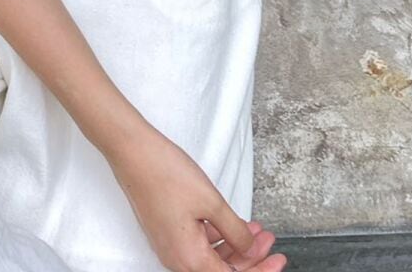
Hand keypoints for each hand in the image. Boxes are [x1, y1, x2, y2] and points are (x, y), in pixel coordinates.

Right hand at [107, 124, 285, 271]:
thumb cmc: (166, 174)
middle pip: (221, 271)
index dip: (260, 270)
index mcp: (190, 259)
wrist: (133, 152)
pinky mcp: (167, 234)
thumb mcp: (211, 202)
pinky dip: (218, 238)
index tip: (278, 259)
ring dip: (235, 246)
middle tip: (269, 241)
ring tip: (255, 229)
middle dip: (250, 258)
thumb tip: (250, 251)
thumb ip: (235, 232)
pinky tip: (231, 223)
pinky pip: (198, 246)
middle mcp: (177, 260)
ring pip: (210, 259)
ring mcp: (171, 248)